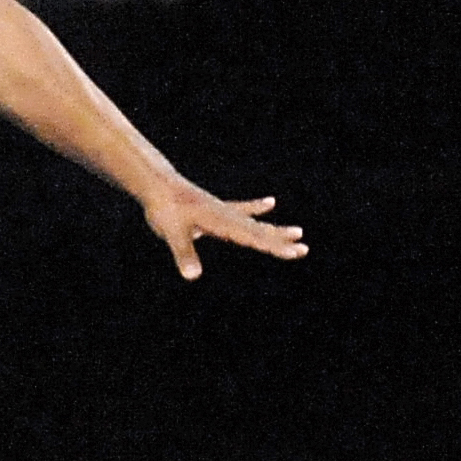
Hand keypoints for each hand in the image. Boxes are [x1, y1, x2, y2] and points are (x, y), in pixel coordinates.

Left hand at [140, 178, 306, 280]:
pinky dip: (254, 207)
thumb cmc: (164, 210)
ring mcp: (222, 211)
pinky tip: (271, 203)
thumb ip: (184, 254)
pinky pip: (239, 209)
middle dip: (281, 241)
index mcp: (221, 222)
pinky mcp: (214, 208)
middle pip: (258, 231)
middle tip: (305, 249)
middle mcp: (227, 216)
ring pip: (254, 223)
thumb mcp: (172, 234)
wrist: (156, 184)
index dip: (274, 247)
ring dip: (274, 230)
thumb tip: (192, 276)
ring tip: (298, 232)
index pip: (252, 238)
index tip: (295, 252)